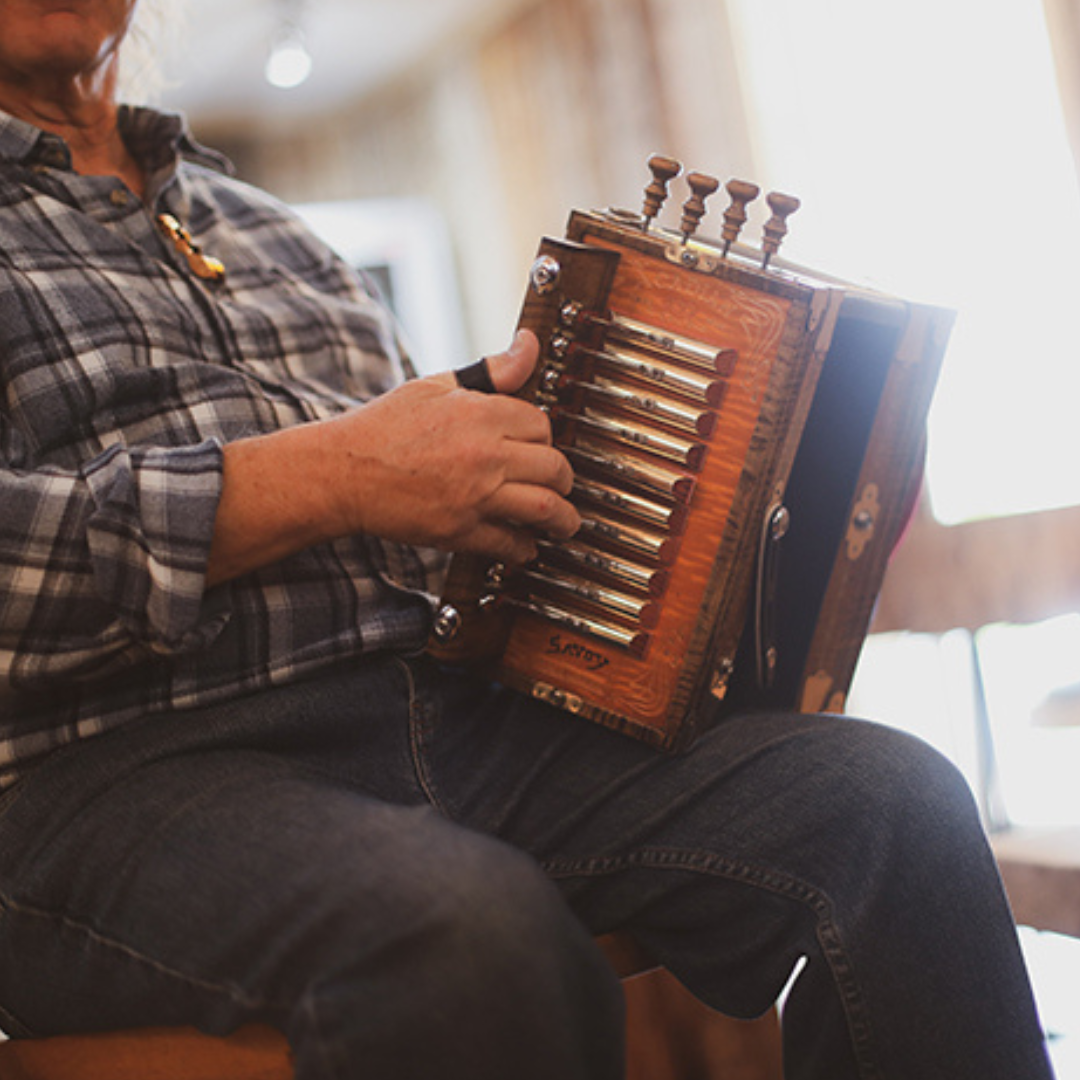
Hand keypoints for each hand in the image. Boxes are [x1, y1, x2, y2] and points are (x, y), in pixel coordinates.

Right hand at [327, 330, 579, 563]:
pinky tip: (526, 546)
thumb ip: (491, 371)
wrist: (343, 472)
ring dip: (562, 520)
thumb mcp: (436, 385)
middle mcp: (485, 455)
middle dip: (564, 478)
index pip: (542, 425)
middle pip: (554, 467)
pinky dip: (525, 548)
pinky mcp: (460, 531)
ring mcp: (475, 496)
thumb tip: (527, 344)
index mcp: (481, 414)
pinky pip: (510, 544)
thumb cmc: (384, 428)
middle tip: (562, 485)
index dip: (544, 436)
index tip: (539, 446)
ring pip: (545, 509)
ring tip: (563, 524)